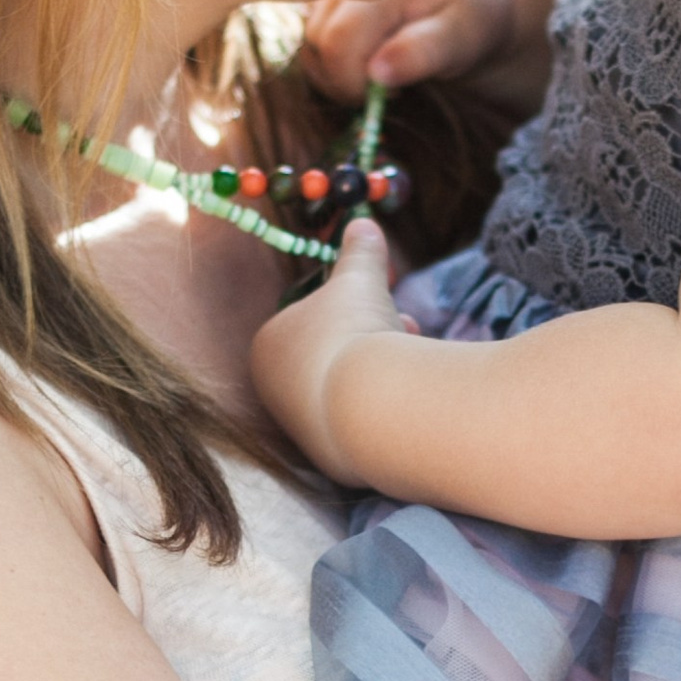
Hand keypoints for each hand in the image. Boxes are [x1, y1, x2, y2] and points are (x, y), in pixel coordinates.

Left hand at [248, 218, 409, 480]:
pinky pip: (360, 420)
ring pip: (347, 388)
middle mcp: (273, 391)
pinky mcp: (330, 459)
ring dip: (382, 368)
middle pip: (331, 354)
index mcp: (266, 344)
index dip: (351, 307)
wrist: (367, 408)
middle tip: (409, 327)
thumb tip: (362, 222)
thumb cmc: (351, 333)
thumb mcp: (358, 279)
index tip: (383, 300)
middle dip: (372, 337)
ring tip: (413, 359)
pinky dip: (382, 405)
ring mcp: (301, 428)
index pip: (309, 320)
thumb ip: (359, 252)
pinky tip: (406, 399)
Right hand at [303, 0, 517, 102]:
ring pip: (309, 47)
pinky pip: (310, 45)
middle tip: (390, 89)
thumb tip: (376, 73)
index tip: (394, 93)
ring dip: (338, 76)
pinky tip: (366, 67)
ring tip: (382, 76)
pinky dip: (332, 67)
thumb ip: (421, 53)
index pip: (339, 42)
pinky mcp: (327, 7)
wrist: (468, 1)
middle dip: (346, 81)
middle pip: (317, 45)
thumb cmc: (468, 21)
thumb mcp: (459, 39)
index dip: (356, 82)